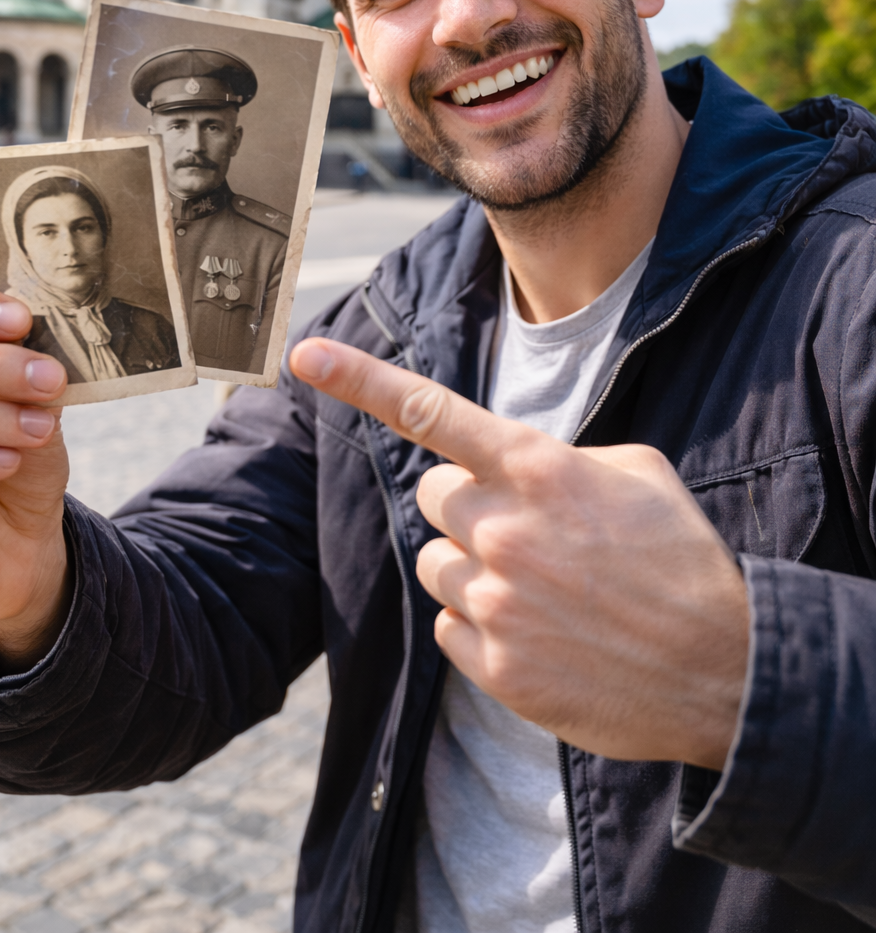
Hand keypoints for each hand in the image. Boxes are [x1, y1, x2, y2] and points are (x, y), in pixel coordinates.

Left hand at [290, 337, 748, 769]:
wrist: (721, 670)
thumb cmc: (681, 559)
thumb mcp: (636, 471)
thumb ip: (557, 457)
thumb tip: (511, 466)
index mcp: (536, 467)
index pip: (429, 411)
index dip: (359, 379)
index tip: (303, 355)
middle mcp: (502, 527)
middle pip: (431, 497)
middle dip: (467, 506)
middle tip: (527, 532)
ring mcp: (493, 599)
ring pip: (435, 564)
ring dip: (475, 569)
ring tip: (544, 589)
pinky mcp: (492, 664)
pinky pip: (449, 627)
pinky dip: (483, 629)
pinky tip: (542, 634)